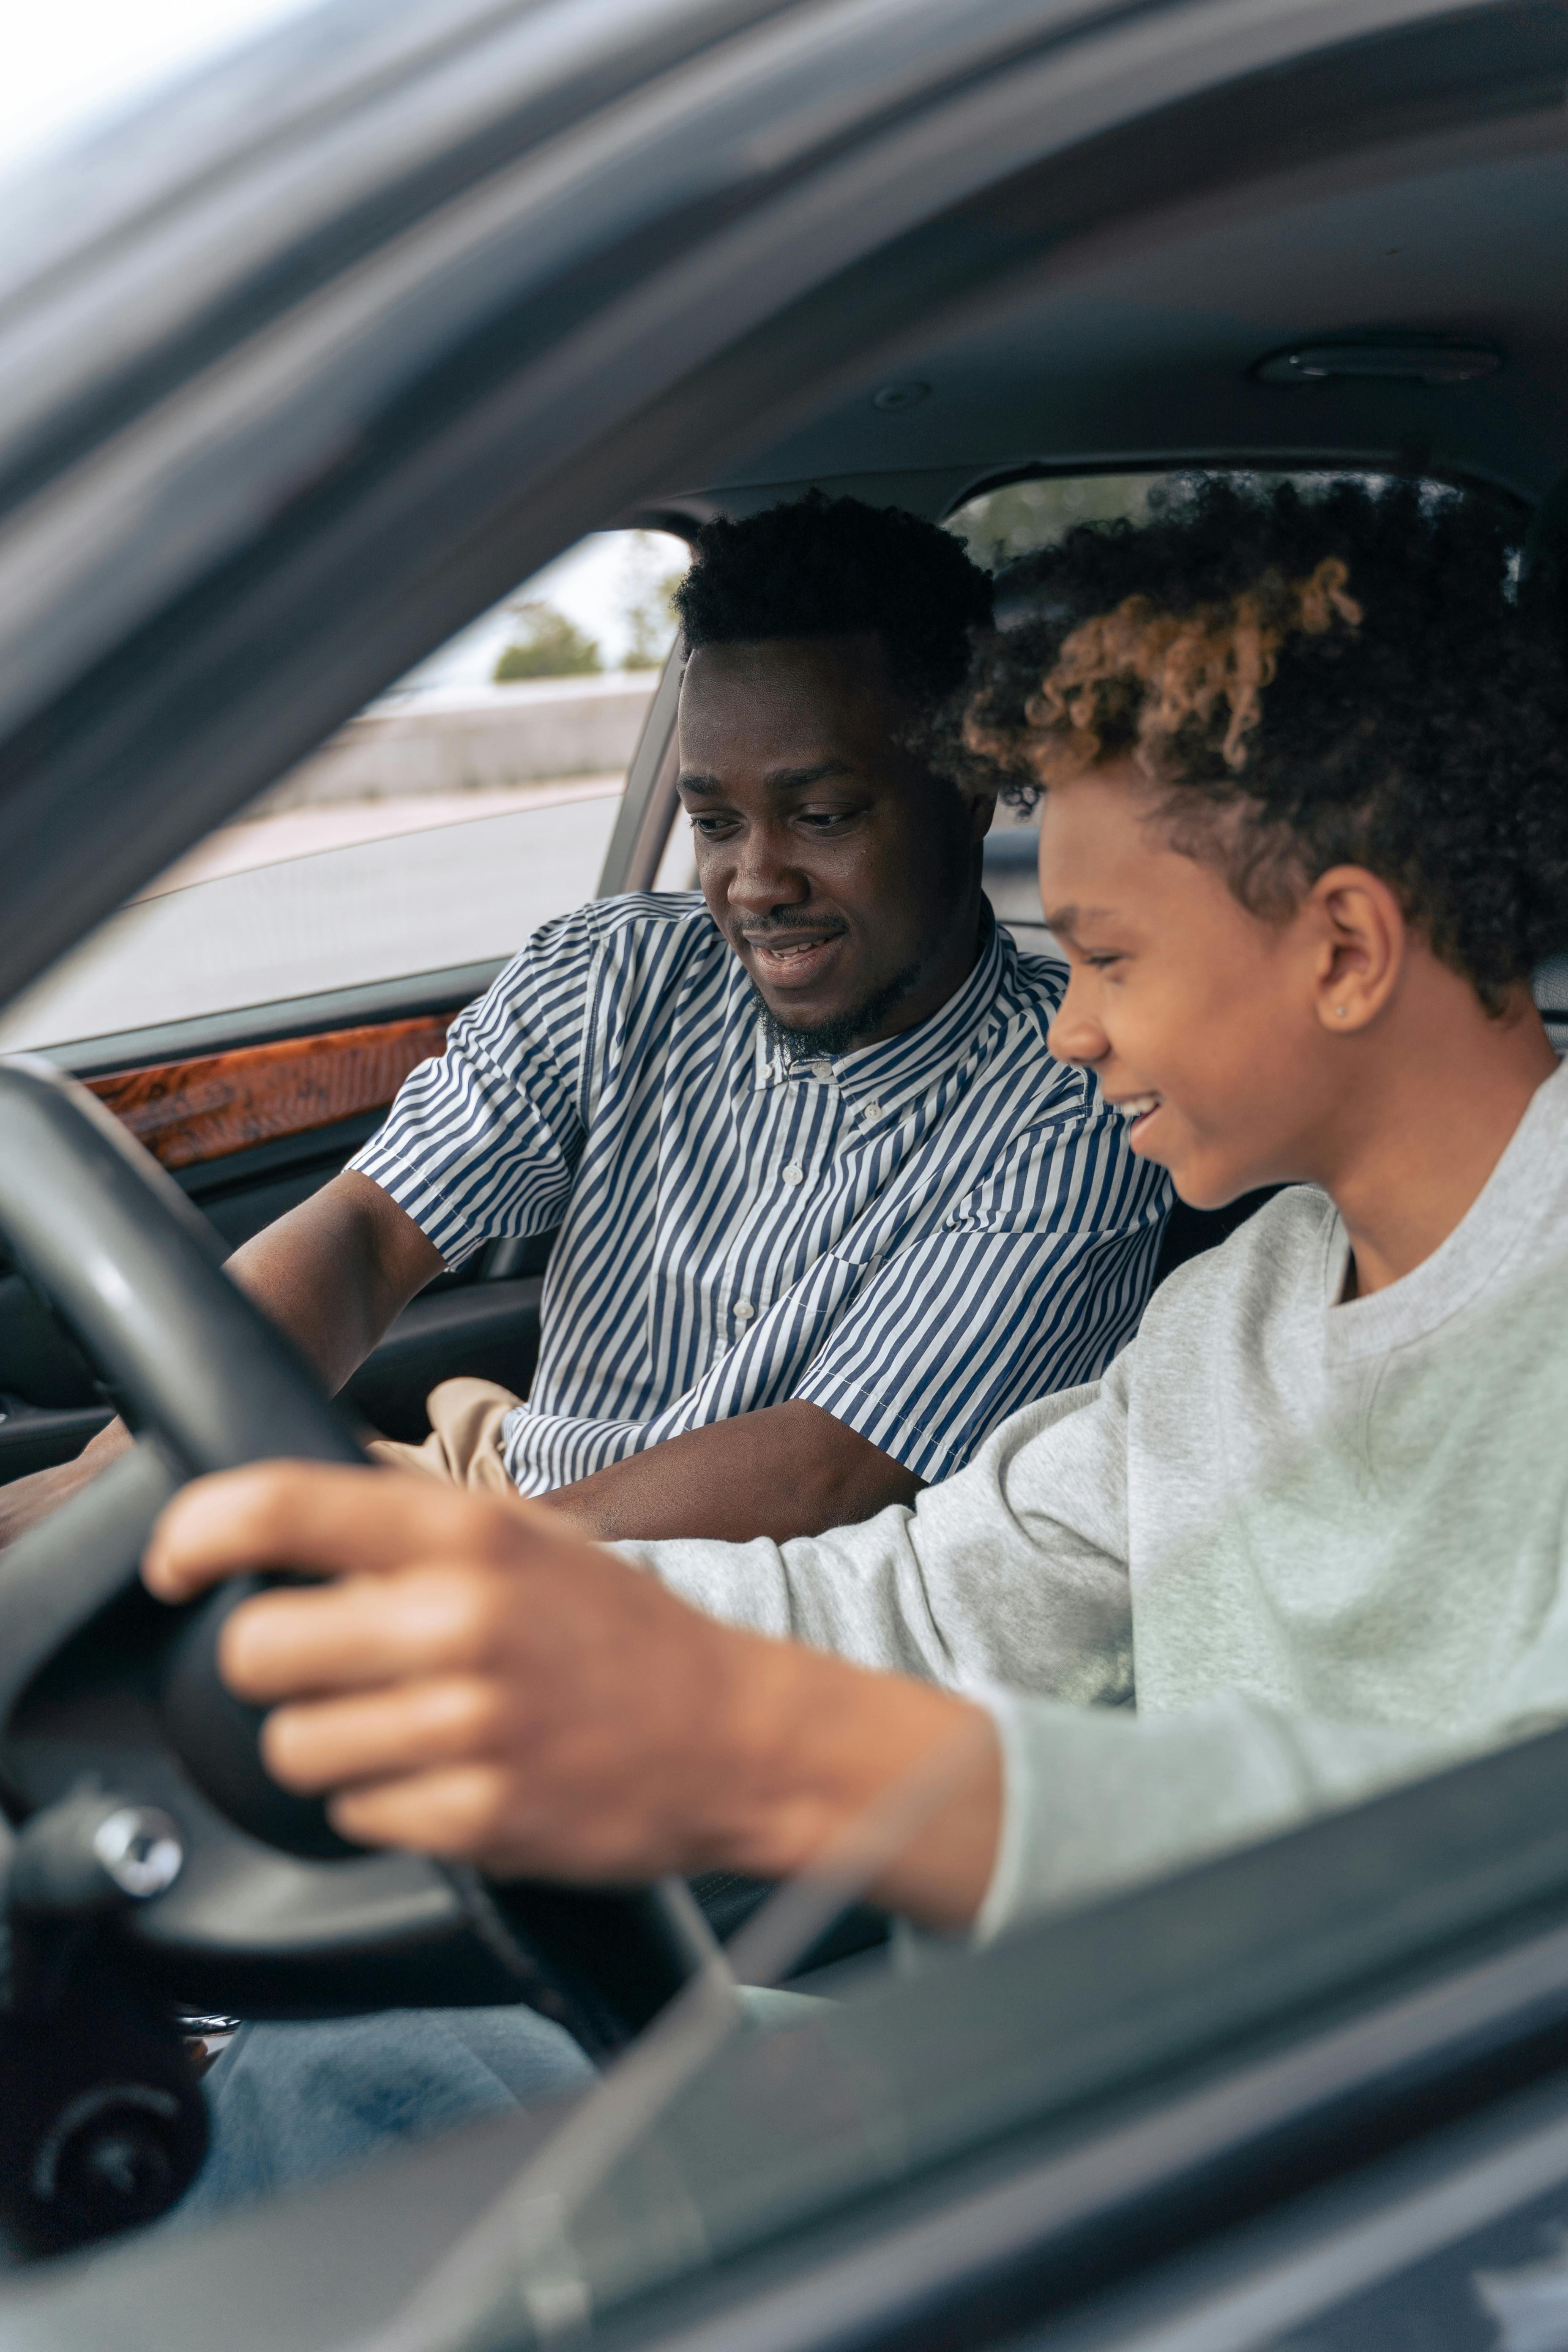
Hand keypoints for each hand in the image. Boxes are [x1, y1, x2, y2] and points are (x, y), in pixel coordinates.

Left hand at [143, 1465, 999, 1924]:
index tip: (174, 1564)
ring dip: (325, 1744)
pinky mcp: (479, 1816)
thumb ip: (414, 1509)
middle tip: (318, 1666)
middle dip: (270, 1664)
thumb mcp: (529, 1533)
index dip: (196, 1533)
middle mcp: (461, 1621)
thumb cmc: (620, 1632)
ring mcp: (470, 1726)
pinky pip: (357, 1817)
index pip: (281, 1508)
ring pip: (294, 1747)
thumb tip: (297, 1488)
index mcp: (467, 1536)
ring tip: (395, 1728)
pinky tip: (441, 1776)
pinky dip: (383, 1805)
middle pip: (257, 1647)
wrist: (735, 1734)